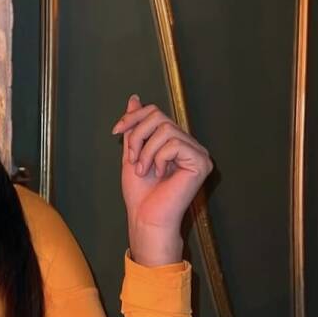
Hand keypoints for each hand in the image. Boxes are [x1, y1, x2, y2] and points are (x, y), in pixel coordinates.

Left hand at [111, 94, 212, 265]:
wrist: (146, 217)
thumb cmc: (140, 193)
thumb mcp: (132, 153)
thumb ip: (135, 127)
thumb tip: (134, 98)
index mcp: (173, 141)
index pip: (155, 112)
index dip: (133, 117)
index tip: (115, 131)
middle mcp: (188, 144)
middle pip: (159, 116)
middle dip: (137, 136)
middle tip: (133, 160)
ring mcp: (197, 152)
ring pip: (165, 130)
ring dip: (146, 151)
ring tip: (145, 170)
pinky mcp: (201, 162)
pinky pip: (175, 144)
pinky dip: (159, 158)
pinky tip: (161, 174)